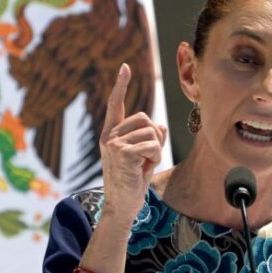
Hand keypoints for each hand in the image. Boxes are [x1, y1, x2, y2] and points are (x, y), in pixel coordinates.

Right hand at [99, 63, 166, 224]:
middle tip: (146, 158)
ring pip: (151, 133)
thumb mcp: (143, 158)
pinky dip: (154, 158)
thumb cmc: (132, 182)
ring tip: (143, 166)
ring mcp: (113, 144)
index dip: (121, 85)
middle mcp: (109, 136)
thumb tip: (162, 127)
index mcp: (111, 134)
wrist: (122, 205)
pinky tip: (143, 170)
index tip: (125, 67)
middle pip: (145, 118)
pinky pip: (152, 145)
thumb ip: (150, 141)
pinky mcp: (122, 153)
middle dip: (154, 137)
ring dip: (155, 151)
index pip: (116, 104)